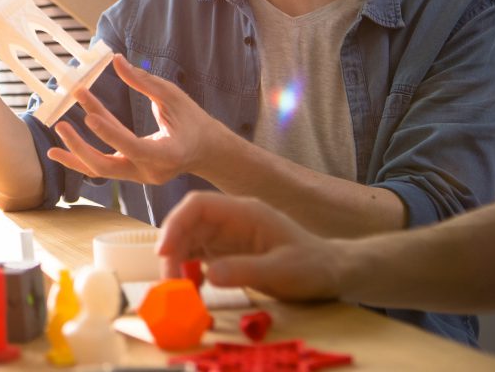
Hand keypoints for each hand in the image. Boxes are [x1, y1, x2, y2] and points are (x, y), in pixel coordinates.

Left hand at [46, 54, 228, 184]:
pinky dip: (80, 158)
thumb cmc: (193, 121)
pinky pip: (102, 167)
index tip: (89, 116)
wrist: (206, 151)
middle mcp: (150, 172)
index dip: (111, 133)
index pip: (133, 146)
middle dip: (81, 147)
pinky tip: (58, 150)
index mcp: (167, 154)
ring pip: (101, 170)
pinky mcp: (130, 173)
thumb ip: (144, 81)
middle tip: (62, 124)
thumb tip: (116, 60)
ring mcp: (139, 176)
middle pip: (108, 166)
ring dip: (76, 153)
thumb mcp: (173, 96)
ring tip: (53, 141)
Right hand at [156, 192, 341, 301]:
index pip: (198, 206)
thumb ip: (246, 271)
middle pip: (188, 224)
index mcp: (244, 212)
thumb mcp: (282, 271)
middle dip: (172, 249)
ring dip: (177, 262)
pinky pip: (198, 257)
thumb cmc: (312, 266)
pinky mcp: (227, 253)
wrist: (331, 272)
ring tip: (176, 288)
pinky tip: (190, 288)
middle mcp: (230, 220)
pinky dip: (188, 271)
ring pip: (189, 241)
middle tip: (169, 281)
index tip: (163, 251)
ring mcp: (227, 236)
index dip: (175, 224)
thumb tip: (209, 275)